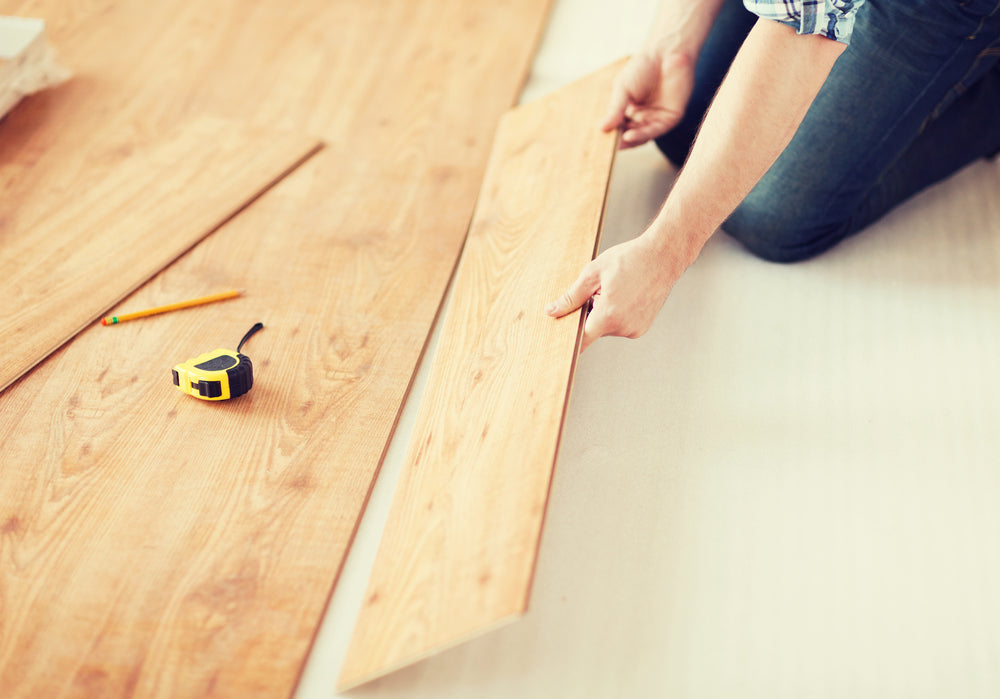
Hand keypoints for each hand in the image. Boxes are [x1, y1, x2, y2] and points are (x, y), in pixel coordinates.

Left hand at [545, 233, 682, 351]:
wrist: (663, 256)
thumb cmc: (629, 259)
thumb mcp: (593, 273)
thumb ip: (571, 297)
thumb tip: (552, 311)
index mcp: (608, 316)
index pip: (581, 340)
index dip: (569, 338)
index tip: (560, 337)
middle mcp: (623, 328)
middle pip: (593, 330)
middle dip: (589, 314)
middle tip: (597, 291)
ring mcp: (634, 330)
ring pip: (607, 327)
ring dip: (604, 313)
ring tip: (616, 290)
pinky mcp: (642, 328)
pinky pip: (620, 326)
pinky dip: (617, 314)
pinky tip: (625, 296)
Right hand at [602, 50, 694, 148]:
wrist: (666, 52)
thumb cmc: (643, 66)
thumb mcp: (623, 89)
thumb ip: (615, 110)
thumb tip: (601, 129)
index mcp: (630, 109)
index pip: (618, 126)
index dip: (610, 134)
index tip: (599, 140)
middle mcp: (643, 116)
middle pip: (630, 134)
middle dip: (619, 140)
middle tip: (607, 146)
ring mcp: (657, 118)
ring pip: (642, 135)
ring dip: (630, 140)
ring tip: (618, 142)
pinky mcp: (671, 118)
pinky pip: (655, 130)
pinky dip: (642, 134)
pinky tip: (630, 135)